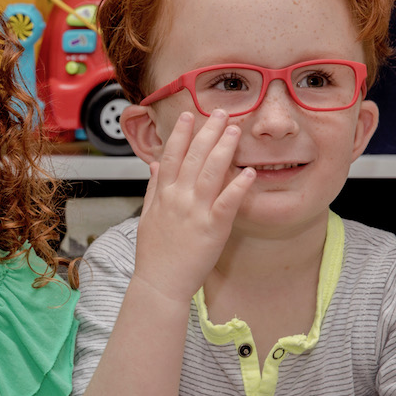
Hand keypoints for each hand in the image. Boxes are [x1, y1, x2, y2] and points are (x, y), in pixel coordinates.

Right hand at [133, 110, 254, 303]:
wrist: (160, 282)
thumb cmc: (154, 254)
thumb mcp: (147, 216)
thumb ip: (153, 189)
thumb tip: (155, 165)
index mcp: (163, 195)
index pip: (171, 155)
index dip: (180, 133)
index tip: (189, 115)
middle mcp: (178, 199)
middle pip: (194, 157)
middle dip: (208, 132)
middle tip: (221, 113)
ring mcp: (195, 212)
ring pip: (211, 172)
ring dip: (224, 148)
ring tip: (235, 130)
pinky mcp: (212, 228)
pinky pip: (227, 202)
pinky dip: (238, 185)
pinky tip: (249, 171)